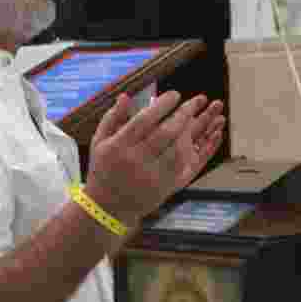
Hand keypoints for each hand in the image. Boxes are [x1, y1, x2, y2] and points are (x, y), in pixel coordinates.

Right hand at [85, 90, 225, 228]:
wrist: (107, 207)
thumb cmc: (104, 168)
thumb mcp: (100, 141)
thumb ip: (112, 117)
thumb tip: (126, 95)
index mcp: (119, 146)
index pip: (144, 121)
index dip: (162, 106)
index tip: (175, 94)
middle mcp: (136, 161)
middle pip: (165, 133)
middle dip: (183, 114)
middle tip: (195, 100)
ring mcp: (152, 176)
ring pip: (178, 150)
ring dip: (192, 131)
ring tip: (200, 116)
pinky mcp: (164, 188)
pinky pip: (184, 167)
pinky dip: (195, 151)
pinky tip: (200, 138)